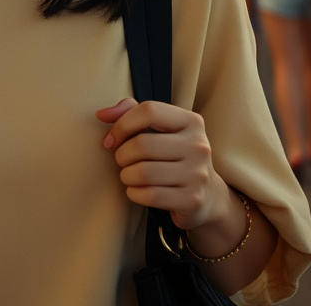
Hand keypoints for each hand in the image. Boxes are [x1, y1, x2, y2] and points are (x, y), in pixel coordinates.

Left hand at [96, 98, 230, 231]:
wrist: (207, 196)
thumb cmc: (174, 155)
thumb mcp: (160, 128)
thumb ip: (131, 112)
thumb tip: (102, 114)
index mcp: (191, 121)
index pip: (149, 111)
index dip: (123, 124)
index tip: (112, 139)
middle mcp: (199, 145)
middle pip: (142, 144)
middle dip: (122, 154)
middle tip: (122, 160)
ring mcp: (198, 174)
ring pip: (143, 172)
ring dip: (126, 175)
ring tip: (128, 175)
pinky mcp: (192, 200)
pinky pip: (150, 196)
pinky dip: (134, 193)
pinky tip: (137, 190)